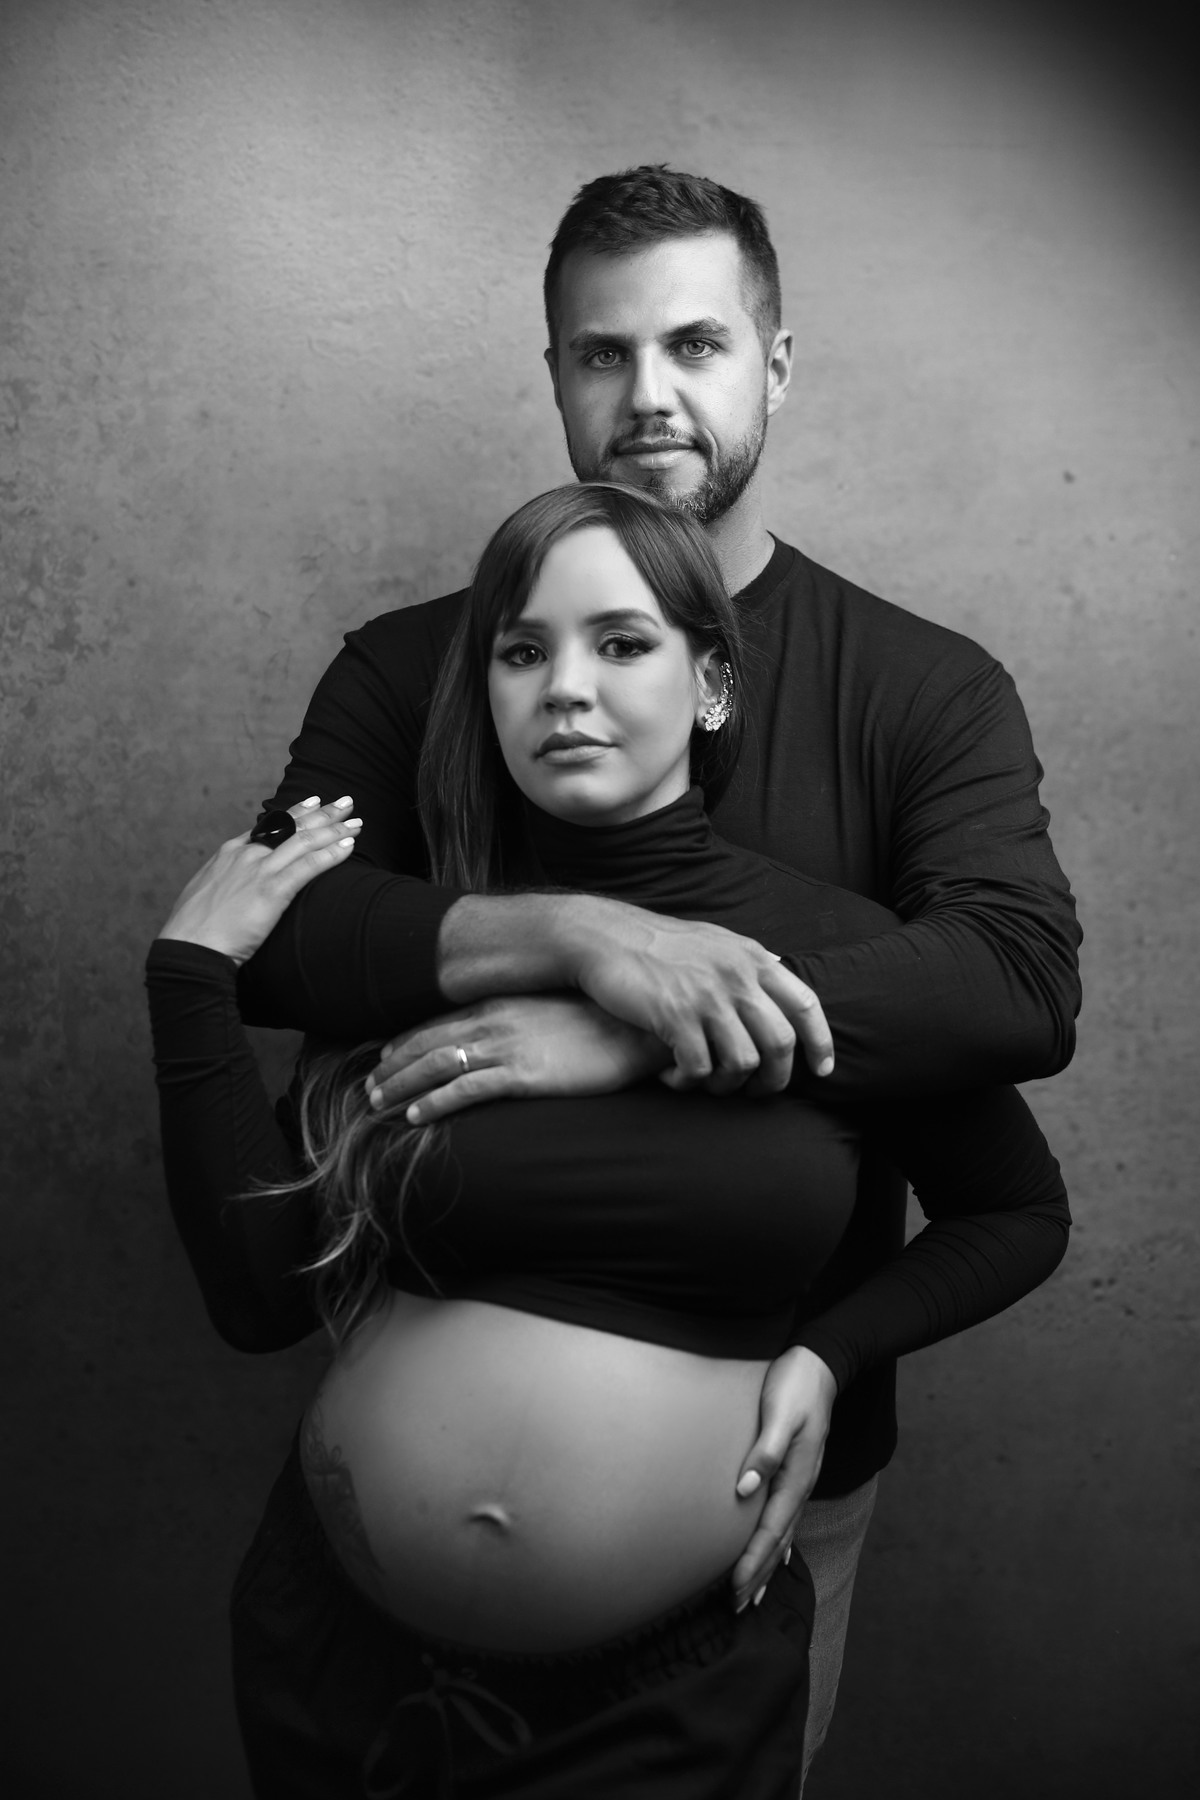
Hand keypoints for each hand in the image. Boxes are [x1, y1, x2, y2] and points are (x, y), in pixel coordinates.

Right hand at [158, 796, 361, 964]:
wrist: (189, 949)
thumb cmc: (194, 931)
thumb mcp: (206, 895)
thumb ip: (225, 882)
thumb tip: (233, 886)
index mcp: (229, 853)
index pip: (270, 825)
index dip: (295, 813)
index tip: (313, 802)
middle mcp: (246, 854)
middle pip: (292, 826)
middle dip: (323, 813)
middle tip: (346, 803)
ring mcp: (259, 870)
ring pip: (305, 841)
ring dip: (335, 830)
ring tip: (357, 823)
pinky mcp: (272, 891)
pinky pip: (309, 866)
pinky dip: (331, 854)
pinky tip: (349, 847)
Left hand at [365, 994, 669, 1122]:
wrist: (638, 1027)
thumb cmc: (605, 1024)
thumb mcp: (556, 1016)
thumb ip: (528, 1024)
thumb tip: (515, 1038)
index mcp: (503, 1005)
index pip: (442, 1022)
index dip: (408, 1041)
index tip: (385, 1056)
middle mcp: (497, 1021)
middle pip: (428, 1042)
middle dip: (393, 1066)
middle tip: (368, 1087)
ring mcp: (508, 1047)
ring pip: (437, 1065)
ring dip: (401, 1084)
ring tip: (377, 1103)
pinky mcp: (523, 1074)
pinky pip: (466, 1089)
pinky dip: (435, 1101)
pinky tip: (415, 1115)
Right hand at [566, 900, 833, 1094]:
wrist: (606, 938)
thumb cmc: (660, 943)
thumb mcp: (716, 940)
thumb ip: (749, 960)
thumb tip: (783, 970)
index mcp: (753, 959)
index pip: (806, 1006)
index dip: (821, 1043)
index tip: (822, 1070)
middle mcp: (737, 977)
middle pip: (780, 1044)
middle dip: (775, 1079)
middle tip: (759, 1093)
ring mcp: (707, 997)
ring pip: (743, 1063)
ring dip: (728, 1085)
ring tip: (709, 1084)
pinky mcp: (675, 1017)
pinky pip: (700, 1068)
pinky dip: (690, 1082)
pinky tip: (674, 1077)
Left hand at [731, 1347, 836, 1611]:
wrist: (820, 1364)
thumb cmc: (795, 1385)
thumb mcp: (779, 1414)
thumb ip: (764, 1451)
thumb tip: (745, 1490)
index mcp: (795, 1476)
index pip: (770, 1531)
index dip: (751, 1562)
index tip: (734, 1589)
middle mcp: (800, 1485)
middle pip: (778, 1541)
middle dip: (758, 1574)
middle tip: (738, 1607)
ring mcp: (801, 1479)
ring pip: (783, 1533)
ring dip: (767, 1564)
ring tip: (754, 1593)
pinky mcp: (797, 1469)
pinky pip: (787, 1516)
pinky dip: (780, 1541)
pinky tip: (780, 1553)